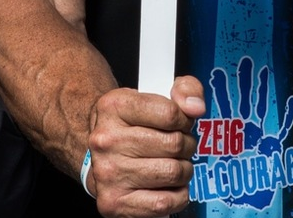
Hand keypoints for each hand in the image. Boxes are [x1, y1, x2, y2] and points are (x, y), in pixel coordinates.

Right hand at [87, 77, 203, 217]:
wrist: (97, 157)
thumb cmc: (130, 128)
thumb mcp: (153, 96)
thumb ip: (185, 90)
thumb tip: (195, 107)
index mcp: (113, 107)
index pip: (170, 113)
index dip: (184, 120)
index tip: (179, 123)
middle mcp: (106, 140)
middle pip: (174, 144)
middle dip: (185, 146)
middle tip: (176, 146)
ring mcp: (108, 172)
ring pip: (174, 173)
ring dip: (182, 171)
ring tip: (170, 164)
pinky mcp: (114, 202)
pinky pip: (165, 202)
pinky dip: (176, 196)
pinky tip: (166, 186)